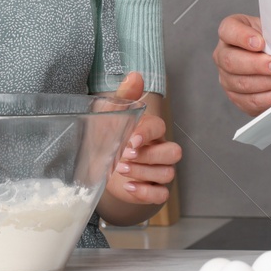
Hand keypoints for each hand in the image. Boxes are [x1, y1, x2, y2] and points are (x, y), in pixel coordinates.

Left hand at [104, 73, 180, 207]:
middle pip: (173, 152)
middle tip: (124, 157)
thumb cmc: (107, 140)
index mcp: (150, 130)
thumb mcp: (109, 117)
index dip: (148, 134)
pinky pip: (161, 194)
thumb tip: (135, 75)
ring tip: (120, 171)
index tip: (131, 140)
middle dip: (149, 156)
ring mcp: (158, 171)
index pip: (160, 127)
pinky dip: (146, 192)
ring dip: (143, 173)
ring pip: (168, 173)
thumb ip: (124, 97)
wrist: (97, 169)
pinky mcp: (153, 190)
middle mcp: (159, 150)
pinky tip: (129, 187)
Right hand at [212, 13, 270, 116]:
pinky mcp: (239, 99)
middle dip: (259, 65)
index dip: (242, 37)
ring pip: (244, 84)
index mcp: (231, 32)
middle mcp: (224, 55)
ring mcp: (229, 79)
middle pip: (231, 62)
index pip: (228, 30)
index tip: (261, 43)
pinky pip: (254, 101)